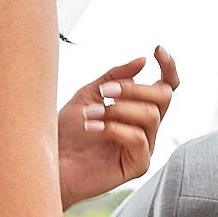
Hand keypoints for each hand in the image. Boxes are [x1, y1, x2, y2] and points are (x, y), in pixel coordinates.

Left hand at [57, 46, 180, 206]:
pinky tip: (91, 128)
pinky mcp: (137, 166)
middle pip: (163, 98)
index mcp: (137, 109)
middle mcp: (146, 128)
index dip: (168, 68)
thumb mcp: (89, 94)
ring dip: (118, 109)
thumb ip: (115, 77)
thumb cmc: (67, 131)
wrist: (49, 162)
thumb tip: (142, 61)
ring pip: (151, 117)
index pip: (165, 87)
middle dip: (134, 89)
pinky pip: (139, 140)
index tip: (156, 50)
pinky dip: (114, 129)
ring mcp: (143, 148)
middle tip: (105, 91)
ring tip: (90, 113)